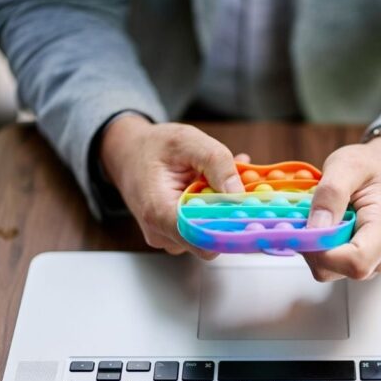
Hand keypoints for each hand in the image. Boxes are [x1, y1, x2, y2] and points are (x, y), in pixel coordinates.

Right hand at [100, 115, 248, 258]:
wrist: (128, 153)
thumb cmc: (153, 147)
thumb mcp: (187, 141)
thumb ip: (216, 163)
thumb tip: (239, 193)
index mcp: (159, 212)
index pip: (202, 240)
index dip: (231, 228)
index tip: (252, 213)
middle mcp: (163, 233)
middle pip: (211, 238)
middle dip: (232, 213)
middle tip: (249, 185)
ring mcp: (170, 237)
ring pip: (211, 232)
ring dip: (226, 208)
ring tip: (229, 179)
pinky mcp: (178, 235)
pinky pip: (205, 227)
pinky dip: (216, 208)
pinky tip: (219, 187)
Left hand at [304, 137, 380, 280]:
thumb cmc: (375, 166)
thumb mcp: (348, 165)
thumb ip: (331, 194)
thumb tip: (314, 228)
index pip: (356, 262)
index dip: (324, 253)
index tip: (303, 231)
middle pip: (340, 270)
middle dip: (314, 248)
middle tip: (305, 218)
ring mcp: (378, 260)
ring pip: (334, 270)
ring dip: (318, 247)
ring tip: (322, 218)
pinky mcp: (367, 261)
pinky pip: (337, 265)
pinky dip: (324, 248)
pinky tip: (328, 226)